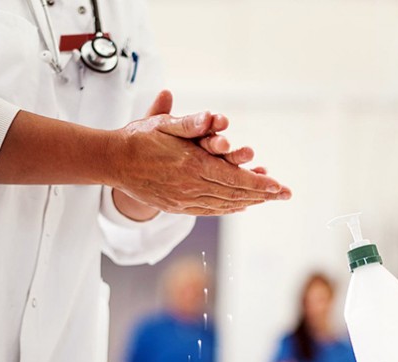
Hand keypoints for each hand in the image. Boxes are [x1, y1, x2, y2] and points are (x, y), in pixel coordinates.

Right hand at [110, 91, 290, 215]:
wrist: (113, 161)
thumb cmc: (138, 138)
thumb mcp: (163, 123)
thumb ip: (190, 122)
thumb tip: (212, 116)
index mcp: (192, 166)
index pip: (235, 178)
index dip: (260, 184)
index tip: (280, 187)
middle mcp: (191, 187)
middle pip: (234, 194)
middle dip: (263, 195)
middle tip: (285, 195)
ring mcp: (183, 199)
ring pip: (223, 205)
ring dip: (248, 202)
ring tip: (267, 200)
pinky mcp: (176, 206)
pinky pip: (208, 210)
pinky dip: (228, 208)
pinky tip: (239, 206)